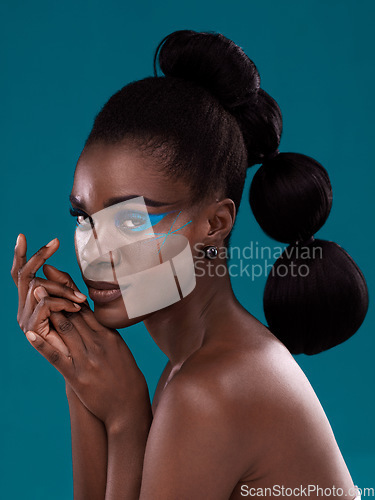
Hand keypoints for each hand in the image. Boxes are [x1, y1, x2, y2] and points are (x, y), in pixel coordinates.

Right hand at [11, 234, 86, 354]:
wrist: (85, 366)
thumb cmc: (82, 335)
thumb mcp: (74, 305)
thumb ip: (63, 287)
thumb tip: (49, 267)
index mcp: (31, 302)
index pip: (21, 274)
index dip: (20, 256)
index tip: (22, 236)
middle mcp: (24, 310)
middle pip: (26, 276)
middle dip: (38, 256)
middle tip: (54, 242)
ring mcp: (26, 322)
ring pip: (38, 289)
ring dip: (62, 289)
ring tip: (81, 299)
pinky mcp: (34, 333)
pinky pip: (44, 308)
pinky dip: (59, 303)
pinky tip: (70, 304)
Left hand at [30, 286, 149, 429]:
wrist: (128, 405)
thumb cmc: (124, 375)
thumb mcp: (118, 348)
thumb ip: (104, 332)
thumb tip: (90, 317)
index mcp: (109, 335)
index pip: (86, 309)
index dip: (70, 292)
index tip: (58, 277)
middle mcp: (98, 343)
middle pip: (74, 314)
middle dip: (56, 295)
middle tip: (42, 279)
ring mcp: (87, 359)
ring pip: (65, 329)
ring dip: (48, 311)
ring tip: (35, 295)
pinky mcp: (77, 376)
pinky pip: (56, 357)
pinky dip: (42, 345)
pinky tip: (30, 334)